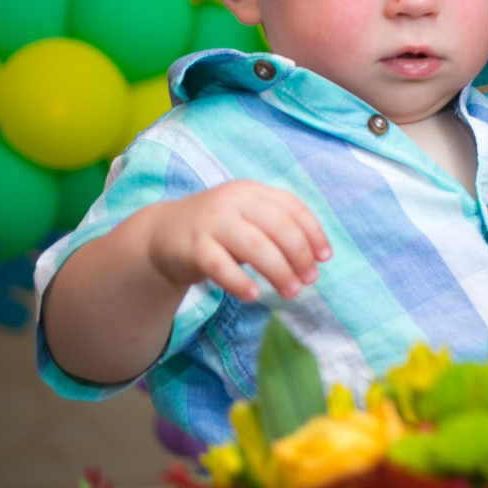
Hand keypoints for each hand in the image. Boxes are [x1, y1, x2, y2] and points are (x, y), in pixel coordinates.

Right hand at [142, 179, 329, 302]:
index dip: (313, 233)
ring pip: (254, 246)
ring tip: (290, 292)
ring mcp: (212, 222)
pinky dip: (240, 282)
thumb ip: (277, 232)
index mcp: (252, 192)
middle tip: (309, 280)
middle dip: (299, 255)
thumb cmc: (219, 230)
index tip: (324, 258)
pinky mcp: (192, 246)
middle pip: (278, 226)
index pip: (292, 207)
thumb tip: (314, 259)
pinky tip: (254, 296)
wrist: (163, 233)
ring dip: (278, 271)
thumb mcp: (248, 220)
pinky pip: (220, 266)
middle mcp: (233, 201)